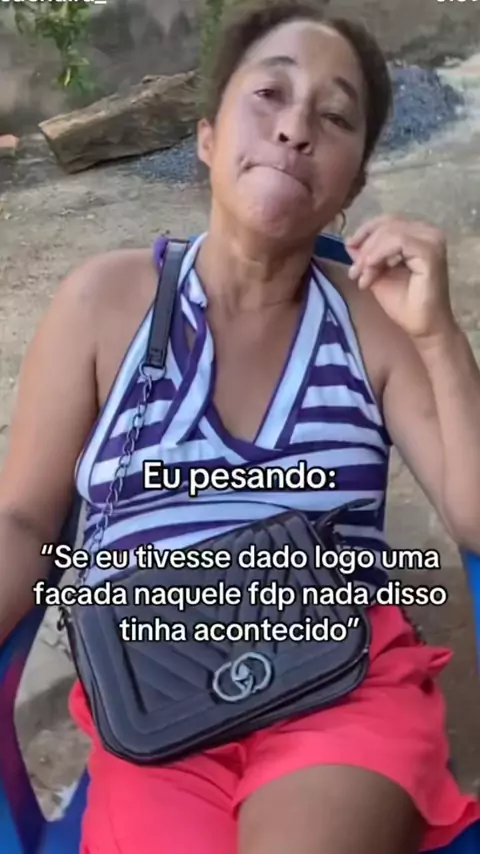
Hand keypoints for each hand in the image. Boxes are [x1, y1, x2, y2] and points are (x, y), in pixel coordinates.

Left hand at [345, 215, 455, 340]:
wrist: (423, 328)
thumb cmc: (405, 304)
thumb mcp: (378, 274)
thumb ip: (366, 257)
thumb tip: (350, 242)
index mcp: (419, 235)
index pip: (388, 221)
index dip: (366, 231)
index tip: (349, 249)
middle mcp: (429, 233)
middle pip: (388, 223)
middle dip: (365, 245)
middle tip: (354, 271)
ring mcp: (432, 241)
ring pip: (391, 231)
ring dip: (370, 253)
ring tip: (362, 276)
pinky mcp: (430, 252)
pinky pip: (397, 242)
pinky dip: (378, 255)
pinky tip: (370, 272)